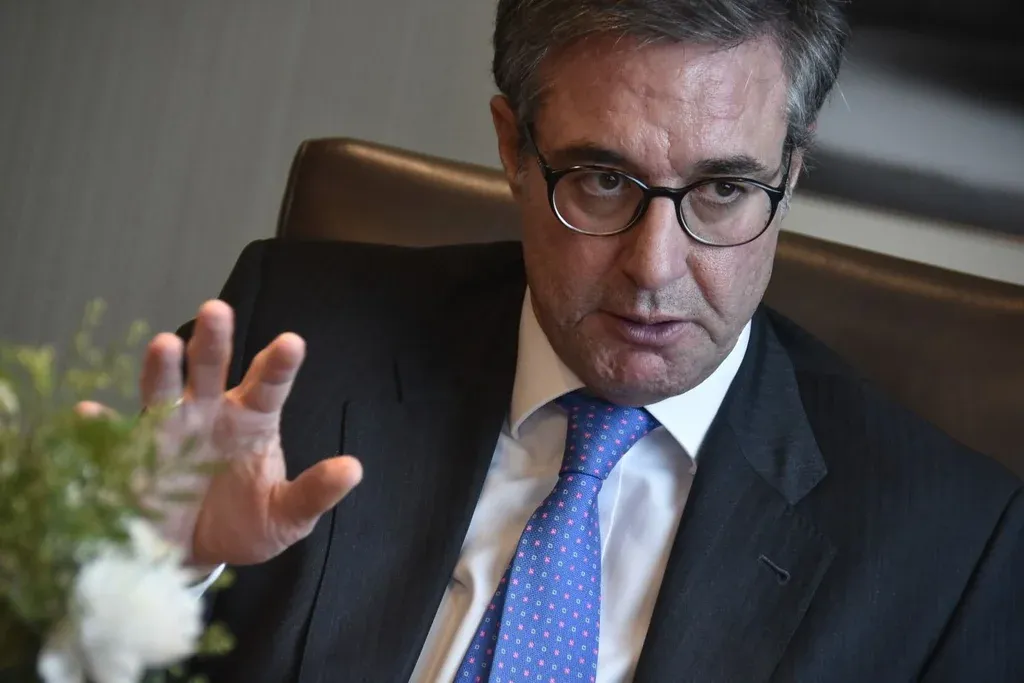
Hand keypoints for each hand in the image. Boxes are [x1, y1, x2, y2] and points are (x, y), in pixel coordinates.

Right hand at [84, 300, 362, 565]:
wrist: (196, 556)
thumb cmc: (247, 523)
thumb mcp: (288, 515)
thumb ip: (315, 492)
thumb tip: (353, 468)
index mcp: (253, 419)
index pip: (270, 384)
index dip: (280, 364)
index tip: (292, 343)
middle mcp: (209, 412)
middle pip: (211, 367)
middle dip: (214, 339)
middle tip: (217, 309)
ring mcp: (167, 430)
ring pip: (164, 390)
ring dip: (162, 367)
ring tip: (164, 344)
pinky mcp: (132, 457)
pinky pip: (112, 437)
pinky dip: (99, 425)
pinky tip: (88, 413)